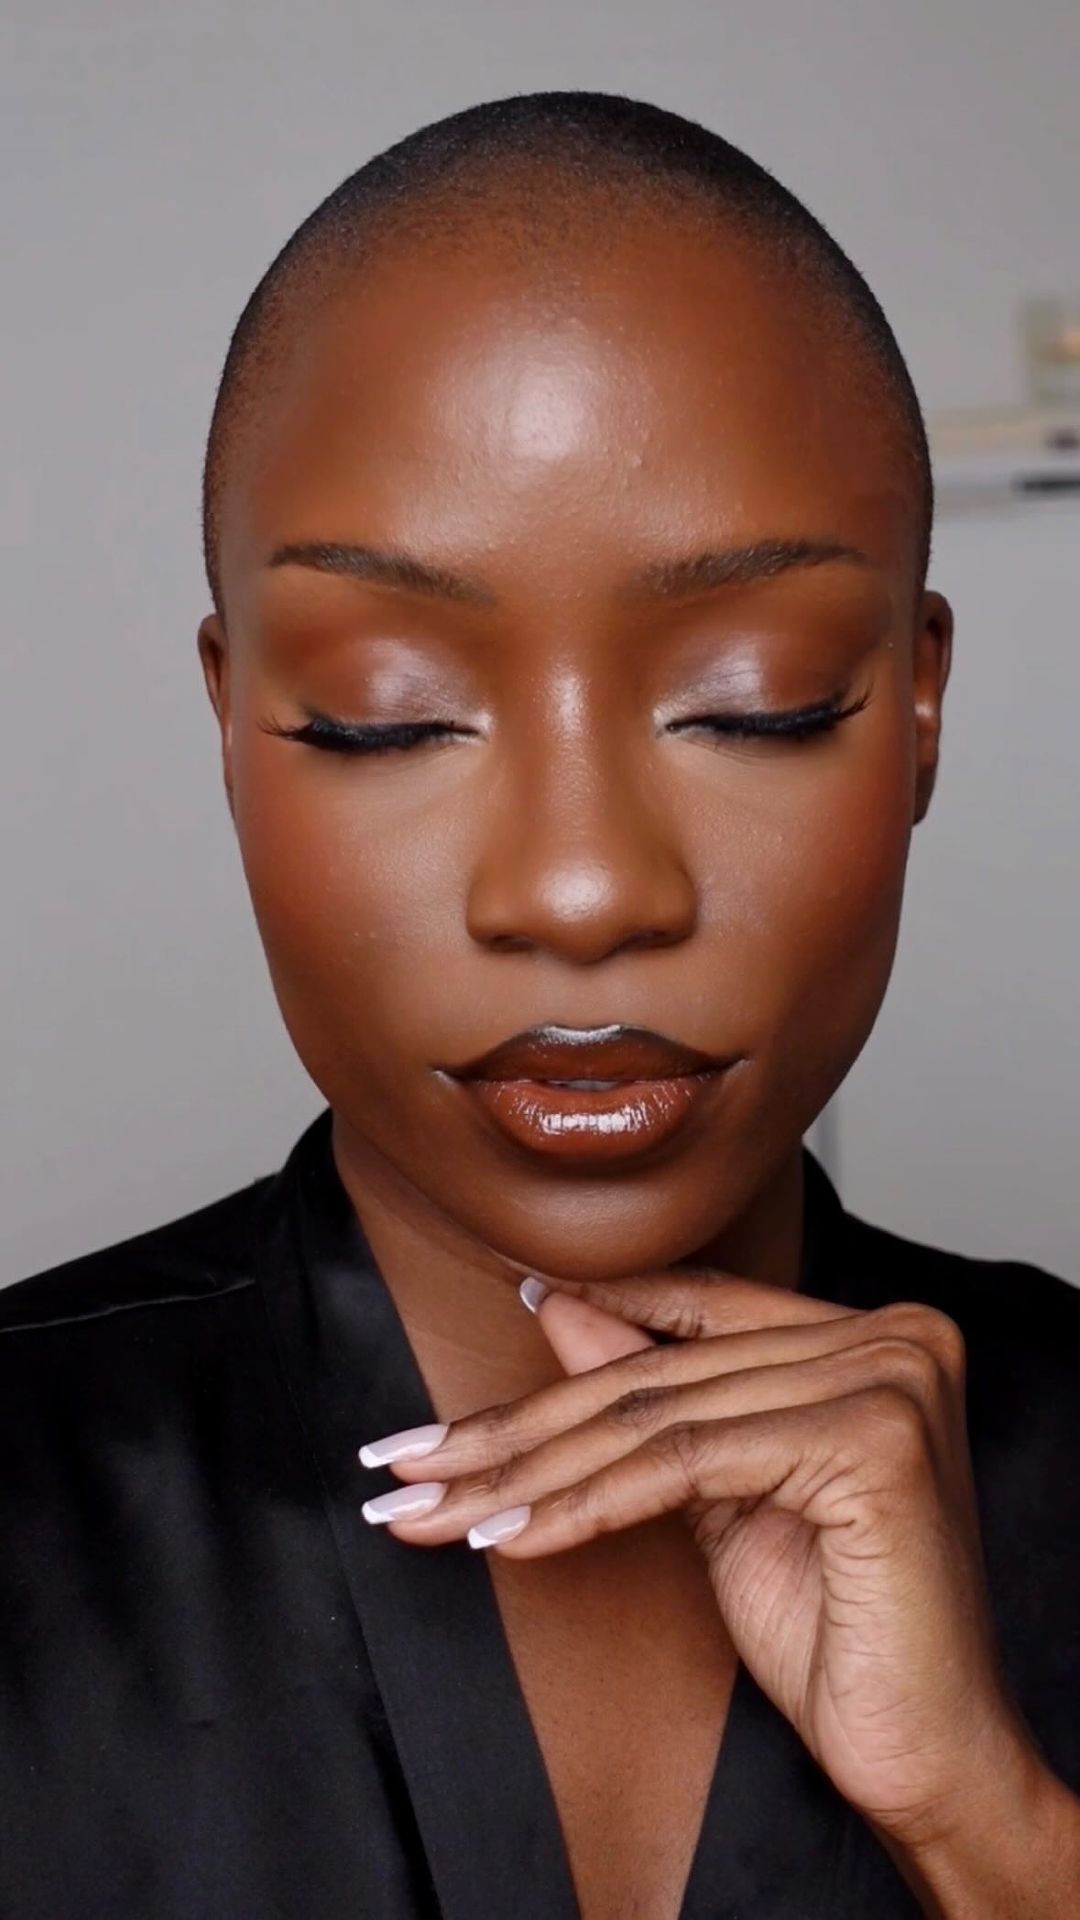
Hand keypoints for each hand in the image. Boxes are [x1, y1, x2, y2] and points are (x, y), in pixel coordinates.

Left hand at [359, 1262, 1045, 1855]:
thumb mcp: (719, 1496)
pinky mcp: (872, 1439)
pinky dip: (582, 1503)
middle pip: (657, 1376)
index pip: (689, 1314)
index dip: (570, 1336)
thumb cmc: (837, 1630)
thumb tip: (556, 1306)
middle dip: (512, 1432)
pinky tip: (509, 1535)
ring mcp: (889, 1378)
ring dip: (523, 1473)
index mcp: (869, 1332)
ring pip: (656, 1418)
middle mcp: (892, 1335)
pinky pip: (684, 1465)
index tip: (468, 1379)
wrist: (924, 1752)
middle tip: (404, 1467)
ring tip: (430, 1509)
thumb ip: (656, 1398)